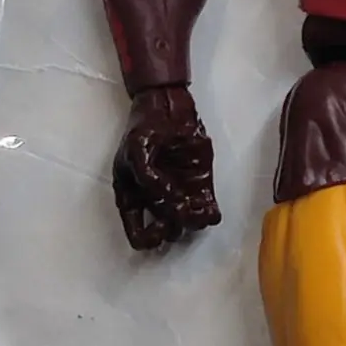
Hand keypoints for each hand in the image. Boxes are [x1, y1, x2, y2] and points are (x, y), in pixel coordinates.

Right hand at [112, 84, 220, 250]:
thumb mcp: (137, 148)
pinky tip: (210, 209)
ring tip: (197, 207)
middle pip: (166, 231)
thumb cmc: (147, 126)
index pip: (137, 232)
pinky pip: (207, 210)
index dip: (147, 238)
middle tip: (180, 210)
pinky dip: (210, 215)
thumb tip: (164, 197)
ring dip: (193, 221)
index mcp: (134, 195)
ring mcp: (180, 194)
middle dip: (174, 227)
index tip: (157, 229)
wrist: (169, 106)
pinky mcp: (202, 186)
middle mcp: (157, 200)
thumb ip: (146, 175)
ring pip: (188, 223)